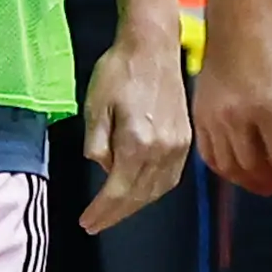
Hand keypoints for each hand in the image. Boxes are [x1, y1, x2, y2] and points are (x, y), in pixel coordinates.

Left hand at [76, 26, 192, 233]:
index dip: (101, 211)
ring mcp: (178, 145)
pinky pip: (170, 177)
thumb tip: (103, 168)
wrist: (152, 47)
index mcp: (138, 142)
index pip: (118, 191)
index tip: (85, 223)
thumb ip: (97, 143)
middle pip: (139, 196)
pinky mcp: (186, 139)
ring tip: (113, 213)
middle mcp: (163, 149)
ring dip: (135, 206)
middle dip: (115, 214)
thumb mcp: (94, 106)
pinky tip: (139, 193)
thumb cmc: (118, 71)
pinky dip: (153, 191)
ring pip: (157, 190)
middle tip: (94, 225)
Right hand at [191, 8, 271, 195]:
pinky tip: (235, 169)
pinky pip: (207, 153)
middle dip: (270, 180)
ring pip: (227, 166)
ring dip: (246, 180)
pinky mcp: (199, 115)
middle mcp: (237, 119)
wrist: (238, 25)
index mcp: (268, 110)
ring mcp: (214, 119)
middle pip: (252, 166)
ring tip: (260, 183)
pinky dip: (222, 168)